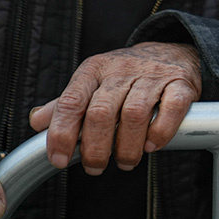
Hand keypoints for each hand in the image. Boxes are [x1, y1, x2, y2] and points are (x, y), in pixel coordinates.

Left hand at [30, 42, 201, 174]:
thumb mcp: (93, 82)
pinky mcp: (181, 83)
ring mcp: (153, 75)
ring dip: (128, 147)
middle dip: (95, 148)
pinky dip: (161, 132)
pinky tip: (152, 145)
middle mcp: (122, 70)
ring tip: (126, 161)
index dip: (61, 134)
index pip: (71, 102)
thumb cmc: (127, 75)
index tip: (59, 159)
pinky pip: (171, 109)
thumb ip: (67, 103)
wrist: (172, 51)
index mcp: (94, 69)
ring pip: (135, 114)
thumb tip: (37, 122)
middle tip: (96, 167)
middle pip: (101, 113)